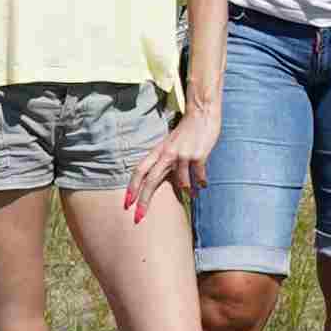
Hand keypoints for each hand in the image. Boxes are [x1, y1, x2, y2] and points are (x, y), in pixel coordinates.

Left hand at [128, 100, 219, 219]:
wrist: (202, 112)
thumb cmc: (187, 130)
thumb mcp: (171, 144)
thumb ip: (165, 160)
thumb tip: (165, 181)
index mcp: (158, 151)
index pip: (139, 171)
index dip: (132, 187)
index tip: (126, 203)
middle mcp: (167, 154)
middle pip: (151, 180)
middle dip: (143, 201)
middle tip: (138, 218)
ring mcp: (183, 155)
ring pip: (180, 183)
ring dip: (187, 192)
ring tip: (192, 196)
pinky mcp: (198, 155)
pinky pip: (198, 177)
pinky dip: (201, 184)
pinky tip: (204, 186)